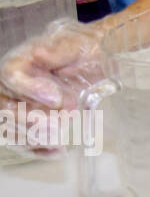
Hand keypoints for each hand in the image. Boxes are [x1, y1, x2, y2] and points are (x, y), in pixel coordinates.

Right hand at [0, 20, 107, 153]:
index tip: (56, 99)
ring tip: (58, 137)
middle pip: (4, 107)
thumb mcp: (75, 44)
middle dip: (30, 118)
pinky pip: (23, 142)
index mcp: (20, 62)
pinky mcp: (30, 124)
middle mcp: (12, 86)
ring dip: (33, 137)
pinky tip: (58, 152)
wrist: (94, 59)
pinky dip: (39, 150)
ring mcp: (18, 106)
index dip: (29, 90)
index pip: (10, 76)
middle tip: (57, 123)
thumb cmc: (82, 50)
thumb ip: (58, 51)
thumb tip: (39, 53)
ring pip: (10, 128)